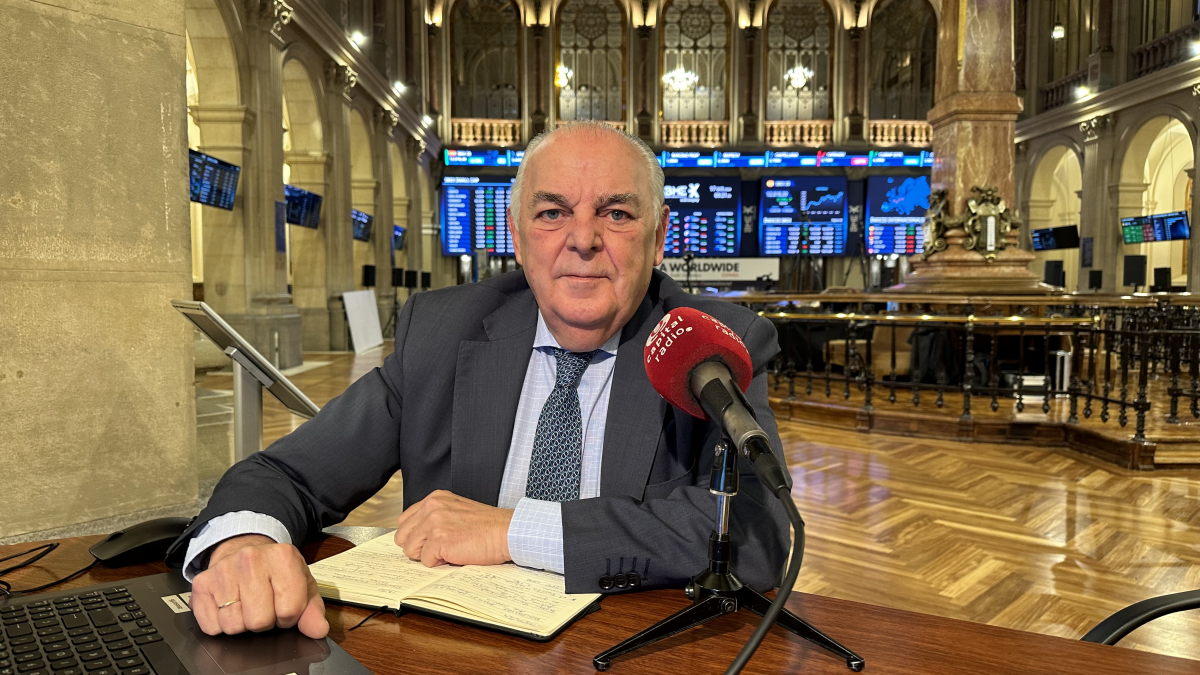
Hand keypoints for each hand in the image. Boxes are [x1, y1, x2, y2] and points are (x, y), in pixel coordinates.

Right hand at [190, 534, 328, 638]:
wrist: (245, 548)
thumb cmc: (276, 571)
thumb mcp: (302, 585)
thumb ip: (313, 610)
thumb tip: (317, 630)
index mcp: (283, 558)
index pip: (290, 610)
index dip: (289, 616)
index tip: (284, 606)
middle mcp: (251, 559)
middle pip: (259, 621)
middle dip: (265, 621)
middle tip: (264, 606)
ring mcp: (224, 570)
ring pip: (234, 625)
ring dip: (242, 623)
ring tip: (247, 605)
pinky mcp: (202, 584)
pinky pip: (211, 626)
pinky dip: (220, 624)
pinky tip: (229, 606)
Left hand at [394, 490, 513, 566]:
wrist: (506, 531)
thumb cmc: (487, 526)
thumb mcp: (456, 511)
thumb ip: (435, 517)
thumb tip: (416, 537)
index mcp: (434, 498)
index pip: (404, 521)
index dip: (416, 536)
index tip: (429, 541)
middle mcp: (431, 506)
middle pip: (402, 536)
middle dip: (418, 547)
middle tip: (439, 549)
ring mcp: (434, 522)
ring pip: (410, 550)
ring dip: (428, 556)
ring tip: (449, 550)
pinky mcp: (439, 539)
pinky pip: (425, 561)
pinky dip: (440, 563)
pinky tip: (456, 555)